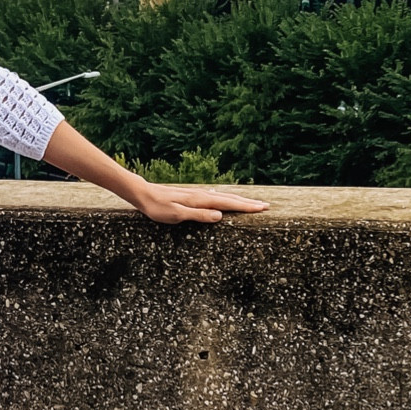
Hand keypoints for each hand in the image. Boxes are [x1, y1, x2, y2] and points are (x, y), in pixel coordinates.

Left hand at [128, 181, 268, 225]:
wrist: (143, 193)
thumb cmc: (157, 207)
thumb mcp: (176, 215)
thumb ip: (198, 215)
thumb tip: (220, 215)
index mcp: (201, 201)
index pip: (229, 204)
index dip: (246, 207)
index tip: (262, 208)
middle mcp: (202, 195)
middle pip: (230, 199)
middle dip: (248, 203)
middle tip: (266, 205)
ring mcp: (198, 194)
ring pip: (224, 197)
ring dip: (239, 200)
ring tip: (252, 203)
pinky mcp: (192, 196)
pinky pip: (216, 197)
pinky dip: (227, 199)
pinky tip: (226, 200)